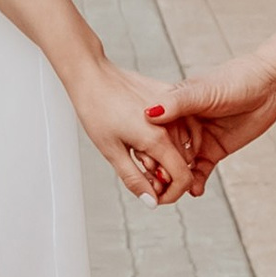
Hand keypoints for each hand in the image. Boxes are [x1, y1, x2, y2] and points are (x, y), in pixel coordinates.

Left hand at [68, 60, 198, 206]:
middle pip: (182, 164)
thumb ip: (134, 178)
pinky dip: (166, 138)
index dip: (172, 194)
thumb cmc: (97, 111)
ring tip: (136, 149)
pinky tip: (143, 133)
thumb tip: (151, 201)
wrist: (92, 74)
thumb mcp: (111, 151)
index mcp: (158, 140)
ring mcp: (173, 108)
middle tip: (136, 168)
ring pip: (181, 146)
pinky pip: (177, 125)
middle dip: (164, 176)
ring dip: (165, 157)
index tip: (156, 196)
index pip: (183, 179)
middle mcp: (172, 123)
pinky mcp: (168, 96)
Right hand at [154, 50, 275, 183]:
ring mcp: (197, 139)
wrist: (269, 87)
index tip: (144, 162)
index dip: (147, 146)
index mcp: (173, 105)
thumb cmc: (236, 79)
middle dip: (160, 168)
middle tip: (158, 184)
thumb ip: (176, 104)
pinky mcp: (213, 151)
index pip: (153, 129)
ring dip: (176, 178)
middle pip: (164, 150)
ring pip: (180, 163)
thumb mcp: (203, 92)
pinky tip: (194, 190)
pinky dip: (196, 182)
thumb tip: (149, 114)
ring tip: (173, 192)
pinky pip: (200, 171)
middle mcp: (182, 123)